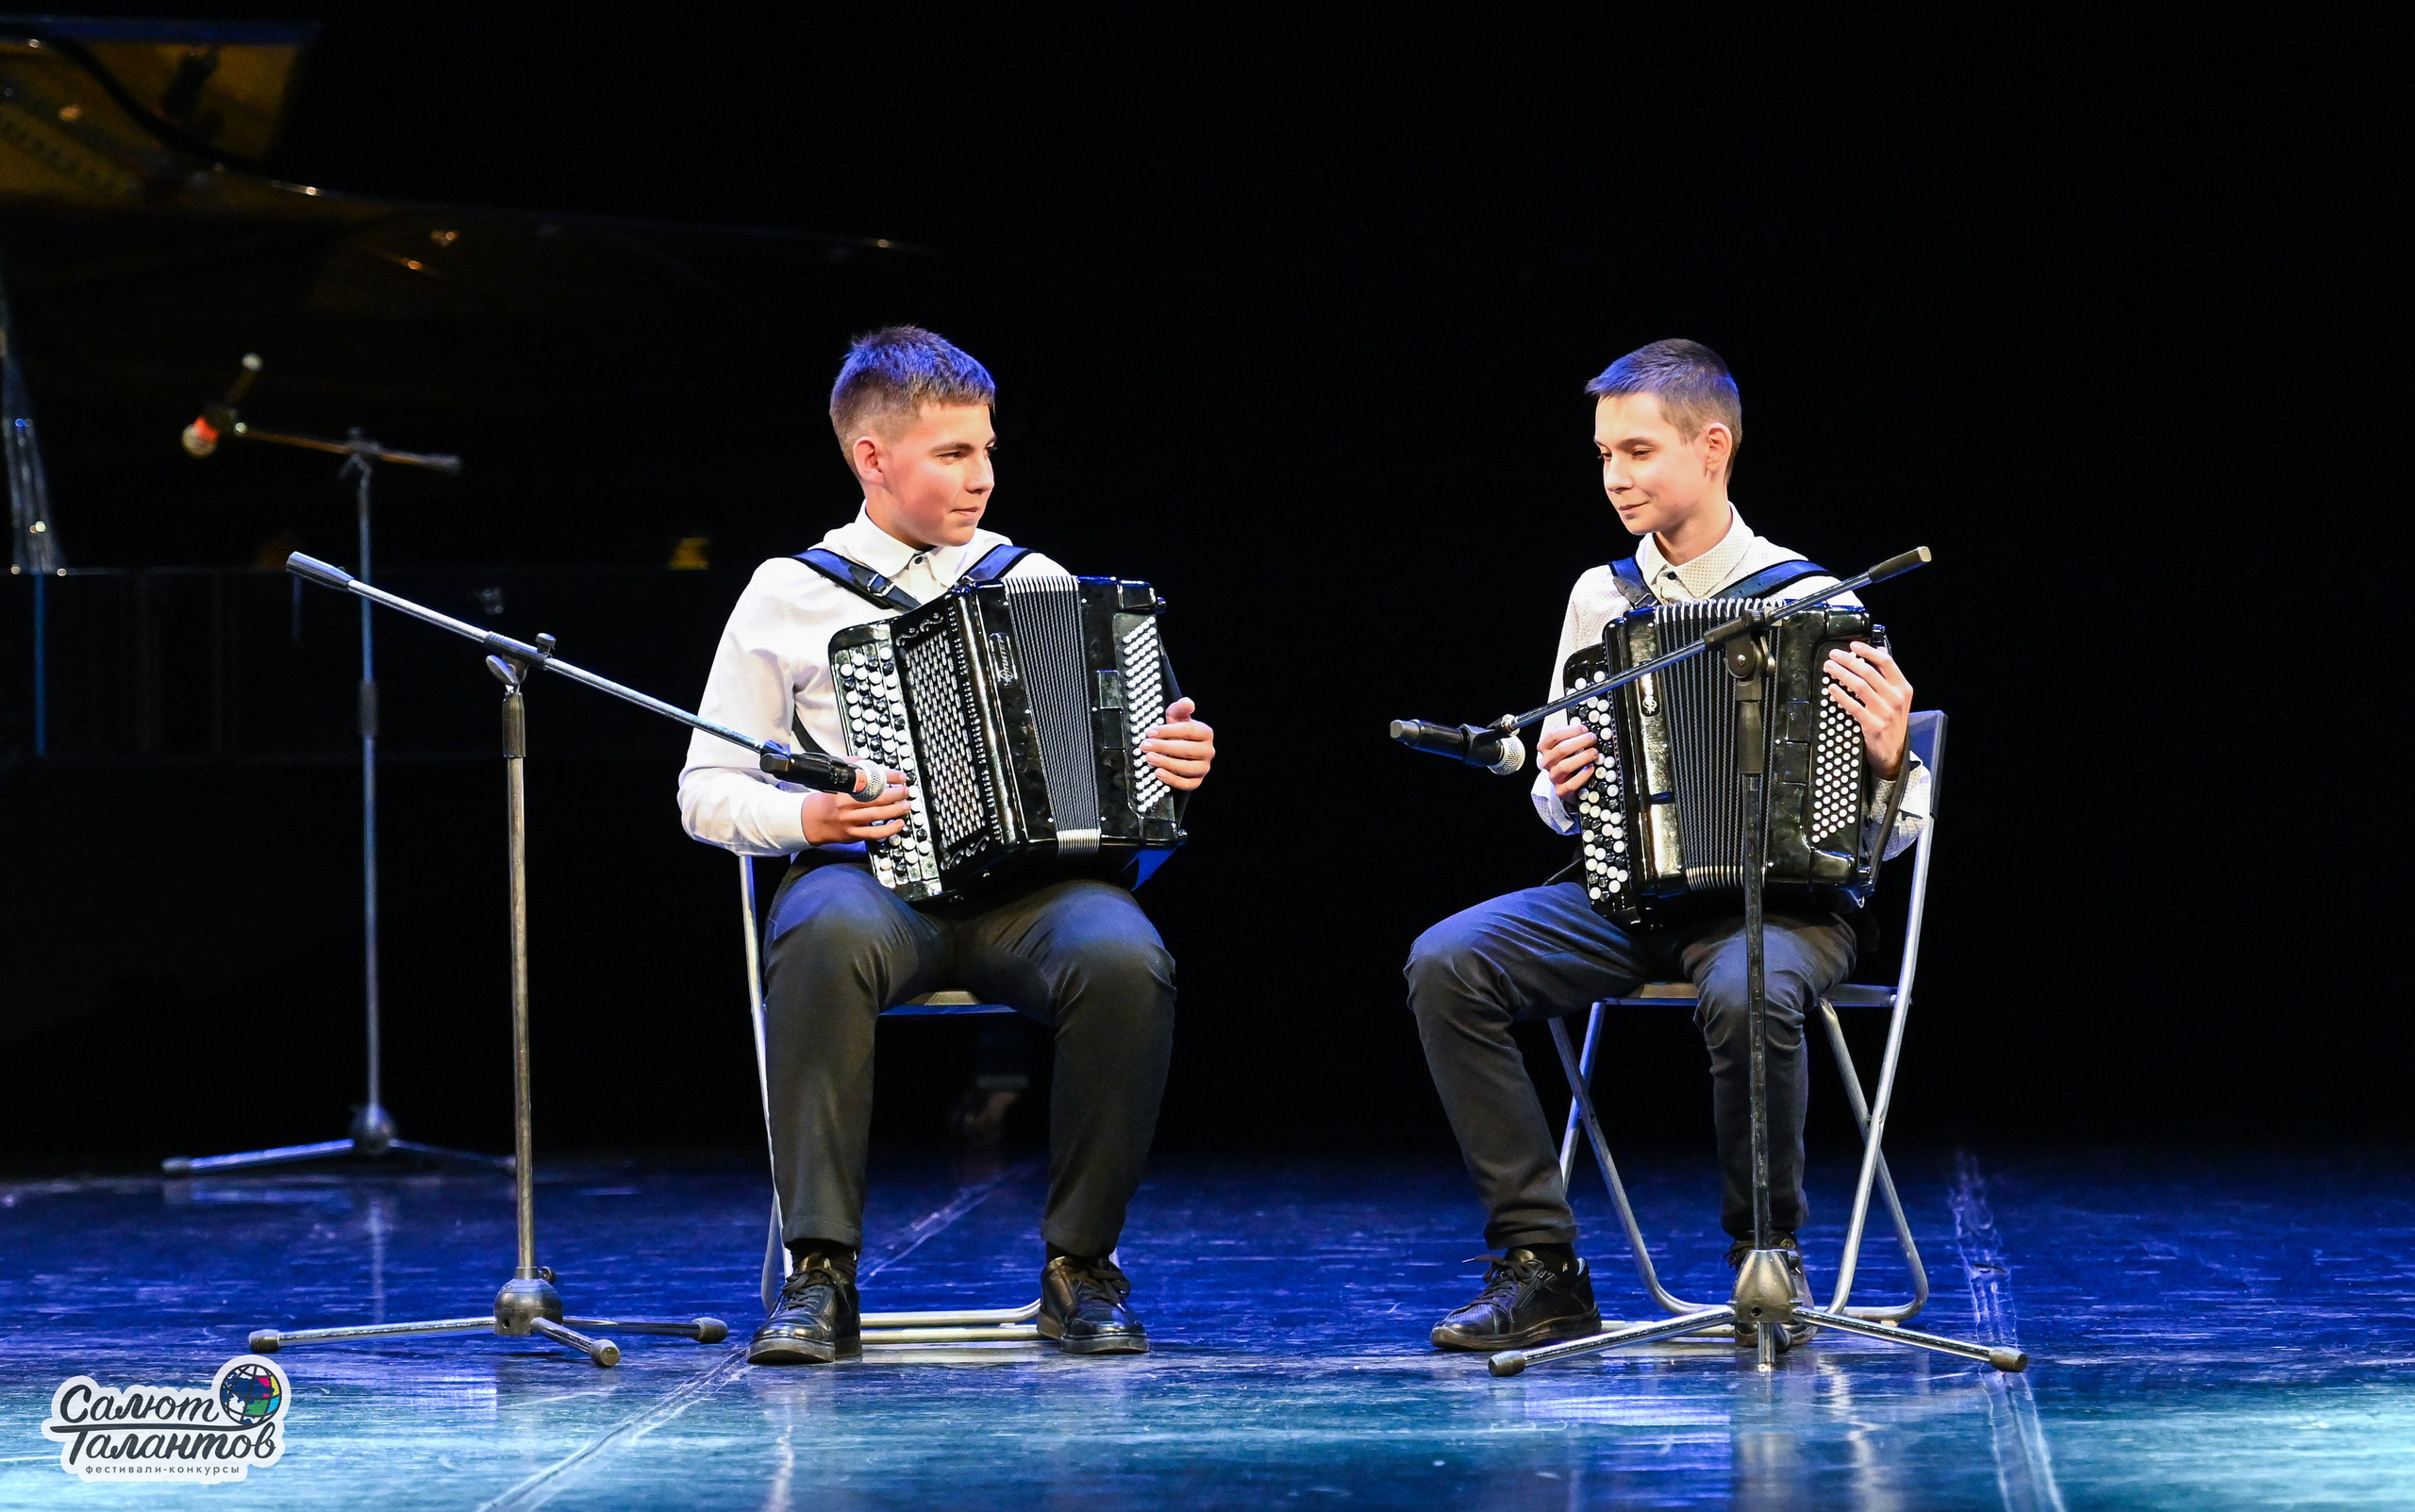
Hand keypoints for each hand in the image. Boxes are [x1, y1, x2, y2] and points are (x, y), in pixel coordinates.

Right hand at [800, 768, 910, 844]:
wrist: (810, 821)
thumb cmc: (825, 800)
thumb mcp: (833, 780)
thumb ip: (848, 767)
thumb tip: (863, 759)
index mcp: (844, 789)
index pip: (870, 780)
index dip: (888, 777)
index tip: (900, 776)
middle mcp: (847, 805)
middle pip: (877, 798)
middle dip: (896, 794)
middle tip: (906, 790)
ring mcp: (850, 820)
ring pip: (877, 815)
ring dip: (896, 810)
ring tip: (906, 804)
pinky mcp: (852, 834)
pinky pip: (874, 833)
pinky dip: (889, 829)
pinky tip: (899, 823)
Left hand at [1139, 697, 1214, 790]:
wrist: (1181, 750)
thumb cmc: (1179, 733)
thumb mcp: (1178, 717)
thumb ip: (1181, 708)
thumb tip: (1188, 703)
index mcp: (1205, 733)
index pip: (1188, 730)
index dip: (1168, 731)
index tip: (1151, 732)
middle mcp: (1208, 751)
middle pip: (1186, 749)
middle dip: (1163, 747)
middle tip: (1145, 745)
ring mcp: (1203, 767)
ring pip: (1186, 768)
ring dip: (1166, 763)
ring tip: (1149, 758)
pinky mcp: (1197, 781)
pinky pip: (1186, 784)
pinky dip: (1171, 779)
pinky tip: (1158, 773)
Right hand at [1538, 720, 1597, 797]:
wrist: (1565, 782)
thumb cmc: (1568, 759)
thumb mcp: (1566, 744)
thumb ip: (1571, 734)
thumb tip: (1585, 727)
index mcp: (1545, 748)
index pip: (1553, 736)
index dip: (1570, 730)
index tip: (1584, 729)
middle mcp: (1547, 762)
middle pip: (1561, 749)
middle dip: (1579, 742)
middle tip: (1592, 738)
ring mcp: (1553, 777)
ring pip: (1564, 766)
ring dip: (1582, 757)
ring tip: (1594, 753)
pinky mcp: (1561, 790)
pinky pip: (1571, 784)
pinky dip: (1582, 775)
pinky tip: (1591, 768)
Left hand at [1824, 641, 1912, 778]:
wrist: (1894, 751)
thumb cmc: (1892, 720)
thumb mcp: (1897, 697)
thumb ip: (1888, 676)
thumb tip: (1878, 652)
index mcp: (1903, 688)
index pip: (1886, 663)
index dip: (1868, 651)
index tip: (1853, 645)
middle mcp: (1896, 698)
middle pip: (1869, 672)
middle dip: (1849, 660)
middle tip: (1834, 655)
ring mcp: (1885, 712)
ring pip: (1859, 686)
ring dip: (1841, 674)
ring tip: (1829, 668)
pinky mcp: (1873, 725)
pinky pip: (1853, 706)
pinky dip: (1841, 696)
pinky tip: (1831, 689)